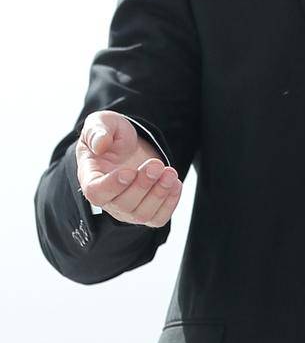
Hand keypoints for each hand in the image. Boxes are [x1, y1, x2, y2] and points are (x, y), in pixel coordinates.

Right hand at [75, 111, 180, 227]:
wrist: (131, 146)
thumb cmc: (113, 136)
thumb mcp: (103, 123)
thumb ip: (98, 131)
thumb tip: (100, 144)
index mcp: (91, 178)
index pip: (96, 192)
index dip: (112, 186)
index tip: (128, 172)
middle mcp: (108, 199)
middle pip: (124, 204)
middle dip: (143, 184)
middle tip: (156, 164)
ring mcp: (127, 209)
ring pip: (142, 214)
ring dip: (159, 194)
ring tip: (170, 172)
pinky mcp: (146, 212)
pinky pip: (158, 218)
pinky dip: (170, 204)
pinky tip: (175, 184)